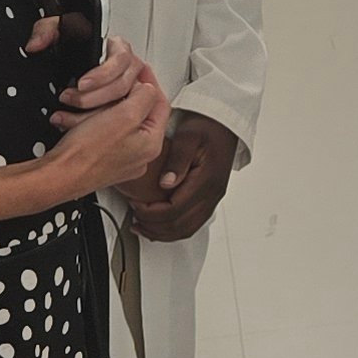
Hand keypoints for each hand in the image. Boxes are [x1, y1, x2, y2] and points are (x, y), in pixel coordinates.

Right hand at [42, 60, 170, 202]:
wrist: (56, 178)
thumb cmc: (86, 153)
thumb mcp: (125, 115)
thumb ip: (144, 98)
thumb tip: (148, 89)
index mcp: (151, 145)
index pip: (160, 105)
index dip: (150, 83)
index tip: (140, 71)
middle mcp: (139, 155)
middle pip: (138, 113)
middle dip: (122, 96)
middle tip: (112, 84)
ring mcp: (121, 161)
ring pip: (117, 123)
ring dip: (101, 108)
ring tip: (85, 104)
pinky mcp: (102, 163)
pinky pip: (102, 135)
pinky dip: (90, 123)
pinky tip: (76, 120)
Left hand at [43, 28, 152, 117]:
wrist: (68, 70)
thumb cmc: (70, 50)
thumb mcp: (58, 31)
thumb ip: (46, 30)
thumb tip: (37, 44)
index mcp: (117, 50)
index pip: (121, 59)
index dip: (103, 74)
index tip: (82, 84)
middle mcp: (126, 69)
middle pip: (124, 84)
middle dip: (96, 96)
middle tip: (71, 99)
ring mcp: (126, 89)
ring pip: (123, 104)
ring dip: (95, 113)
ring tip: (68, 116)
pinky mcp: (120, 108)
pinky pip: (117, 119)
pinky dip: (96, 124)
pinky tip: (74, 125)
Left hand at [124, 111, 239, 240]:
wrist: (224, 124)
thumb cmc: (207, 127)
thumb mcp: (189, 136)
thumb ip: (177, 159)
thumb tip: (166, 183)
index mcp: (207, 180)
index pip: (175, 209)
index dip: (151, 213)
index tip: (135, 204)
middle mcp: (212, 193)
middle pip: (180, 225)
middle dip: (153, 226)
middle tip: (134, 217)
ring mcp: (212, 198)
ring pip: (186, 229)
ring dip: (162, 233)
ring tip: (142, 227)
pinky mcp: (210, 199)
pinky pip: (192, 224)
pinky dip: (173, 230)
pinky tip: (159, 226)